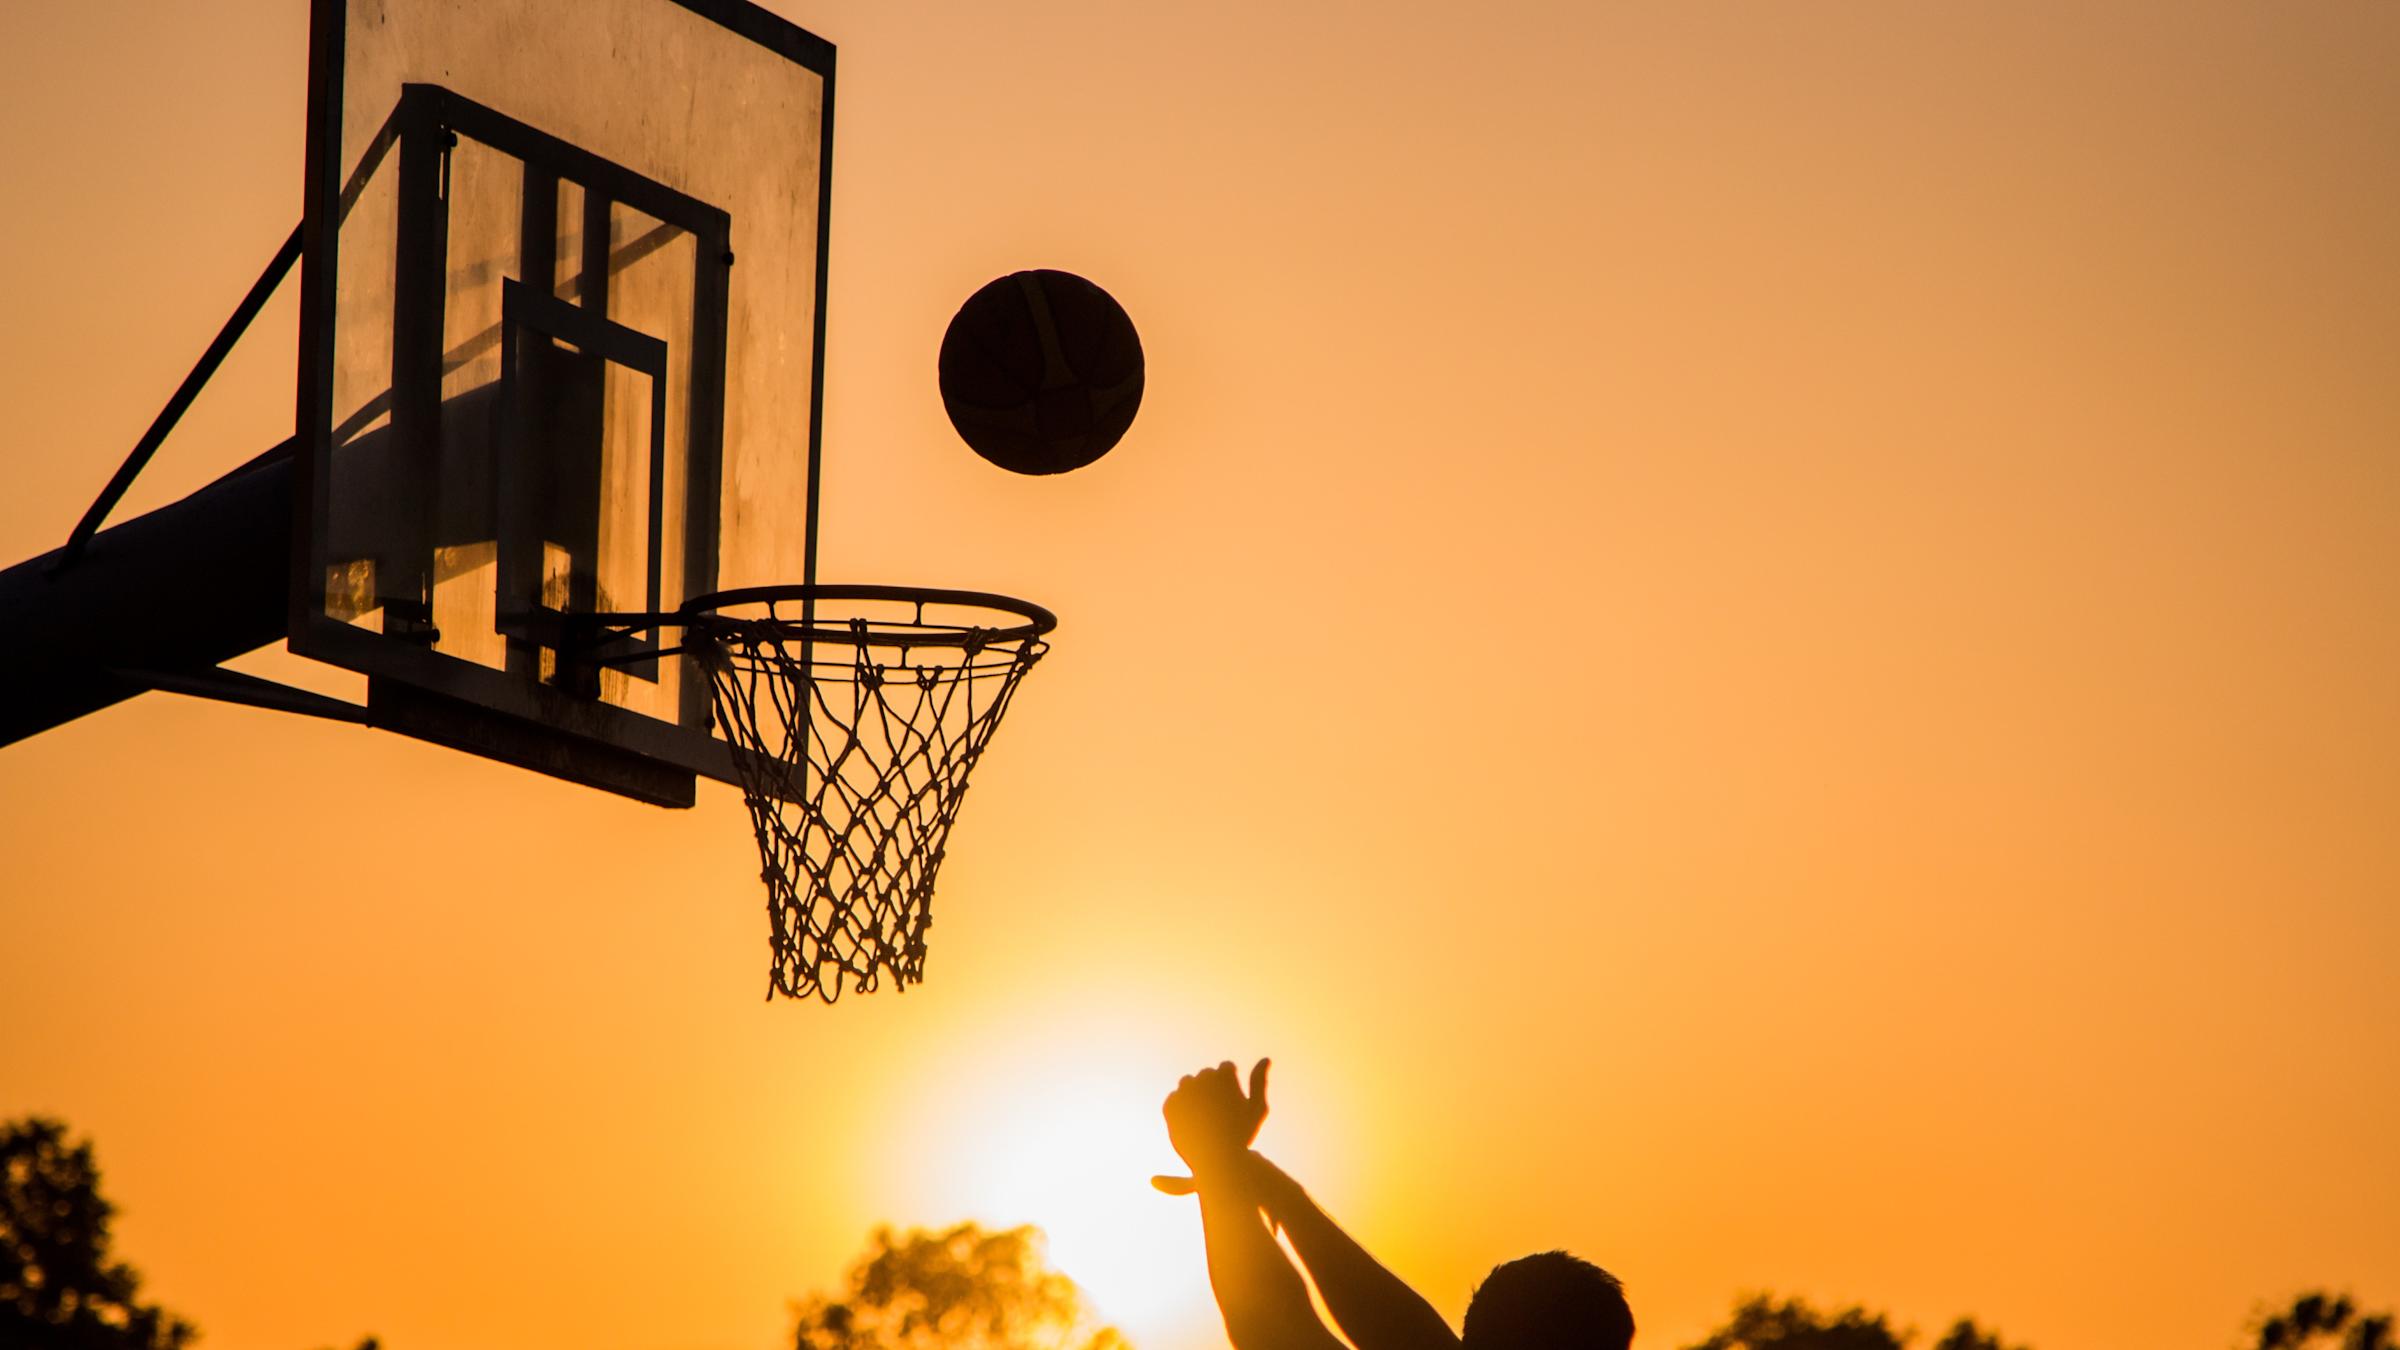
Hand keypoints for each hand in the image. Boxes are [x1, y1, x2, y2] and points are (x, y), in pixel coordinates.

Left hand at [1154, 1058, 1268, 1194]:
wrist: (1215, 1161)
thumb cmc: (1241, 1135)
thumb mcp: (1257, 1108)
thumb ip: (1259, 1082)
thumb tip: (1265, 1059)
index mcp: (1224, 1074)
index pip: (1226, 1068)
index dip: (1231, 1087)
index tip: (1232, 1105)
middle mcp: (1202, 1077)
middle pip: (1207, 1075)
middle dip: (1212, 1089)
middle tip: (1218, 1114)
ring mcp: (1184, 1090)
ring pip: (1189, 1084)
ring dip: (1195, 1095)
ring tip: (1204, 1117)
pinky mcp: (1169, 1104)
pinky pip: (1175, 1100)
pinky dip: (1182, 1109)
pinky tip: (1192, 1124)